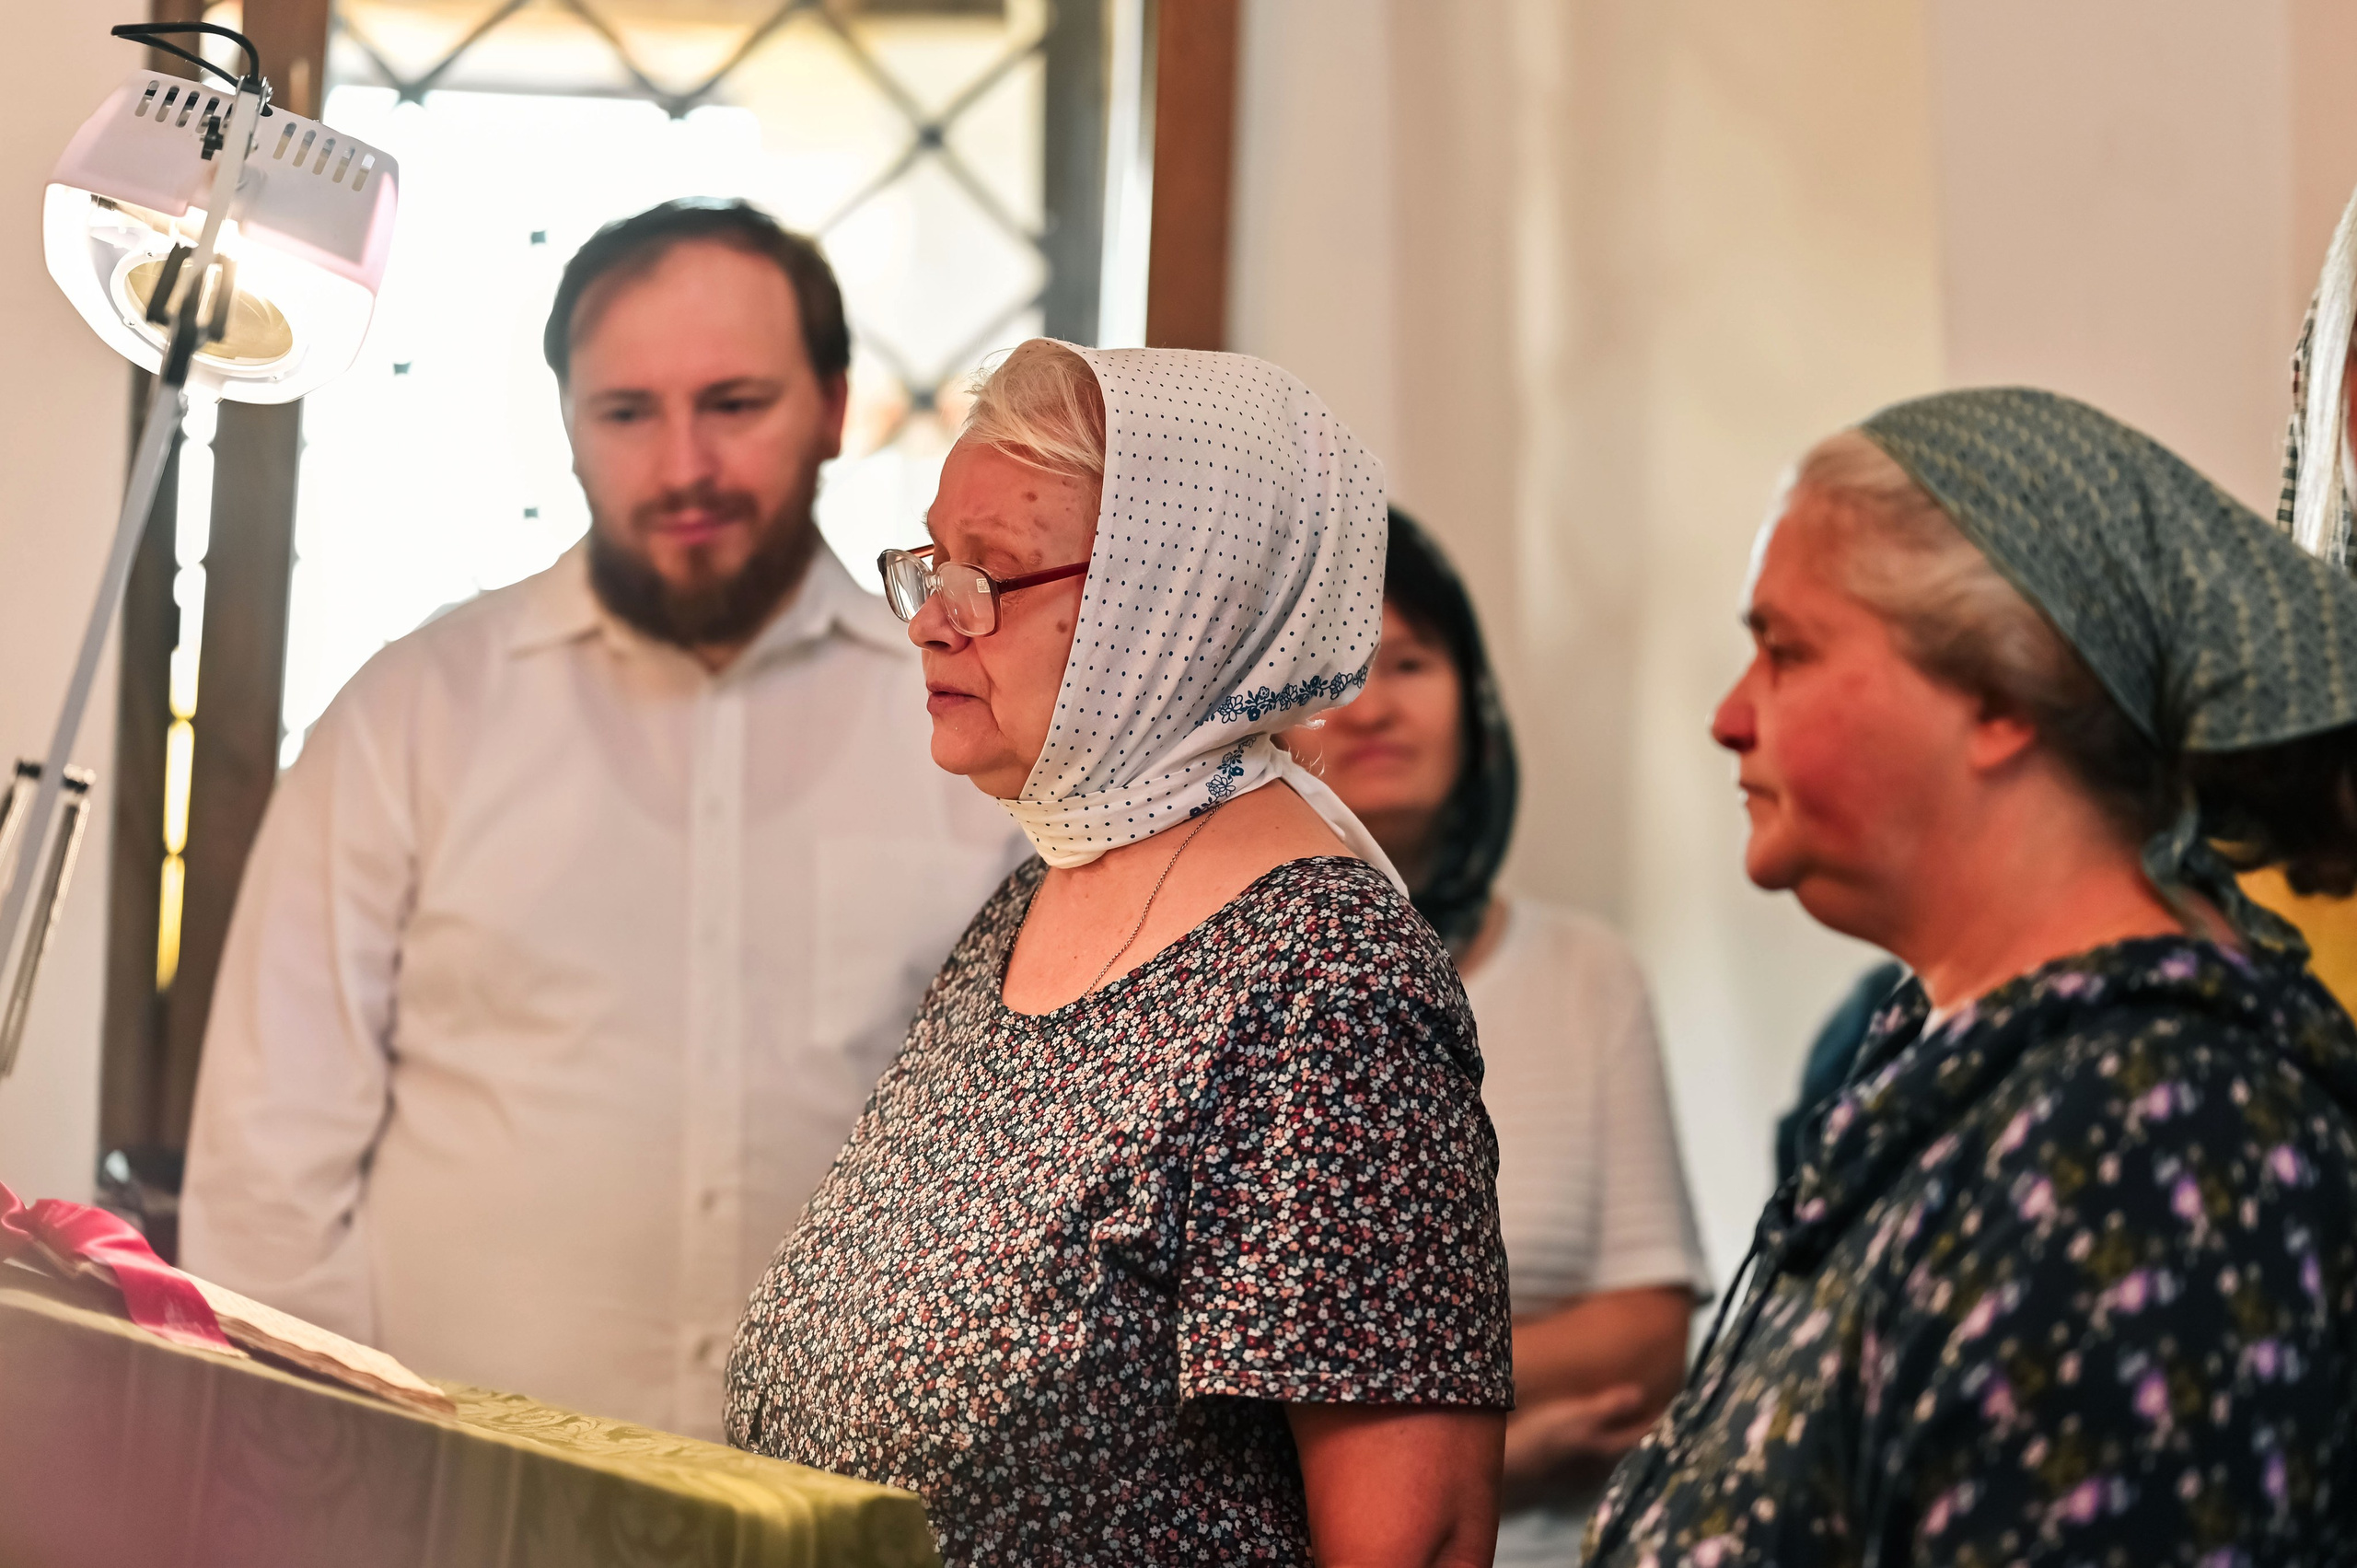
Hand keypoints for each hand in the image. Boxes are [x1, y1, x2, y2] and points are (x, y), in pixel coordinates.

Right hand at [1500, 1383, 1656, 1506]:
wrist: (1513, 1460)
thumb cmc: (1546, 1435)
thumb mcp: (1578, 1415)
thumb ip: (1610, 1405)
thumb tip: (1642, 1391)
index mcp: (1611, 1447)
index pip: (1646, 1432)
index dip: (1662, 1418)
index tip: (1679, 1403)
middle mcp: (1606, 1459)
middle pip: (1635, 1443)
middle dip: (1648, 1426)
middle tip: (1662, 1405)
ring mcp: (1591, 1465)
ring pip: (1619, 1448)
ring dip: (1629, 1433)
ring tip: (1638, 1414)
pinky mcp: (1575, 1464)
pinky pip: (1603, 1450)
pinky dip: (1611, 1437)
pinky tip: (1606, 1429)